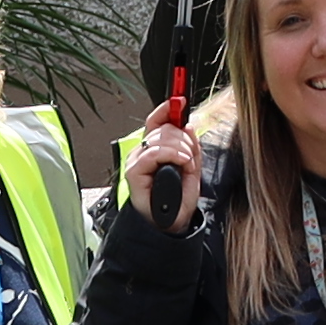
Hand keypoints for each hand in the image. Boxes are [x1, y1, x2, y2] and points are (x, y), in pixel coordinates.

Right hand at [122, 113, 204, 228]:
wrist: (171, 223)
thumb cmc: (178, 199)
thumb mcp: (191, 167)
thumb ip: (190, 146)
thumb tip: (188, 125)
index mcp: (155, 149)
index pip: (157, 121)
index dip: (167, 110)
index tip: (178, 101)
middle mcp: (143, 152)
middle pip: (164, 129)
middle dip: (184, 140)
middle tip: (191, 158)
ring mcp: (137, 161)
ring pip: (161, 138)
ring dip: (182, 150)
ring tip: (187, 166)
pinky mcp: (134, 172)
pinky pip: (153, 153)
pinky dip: (171, 155)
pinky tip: (181, 163)